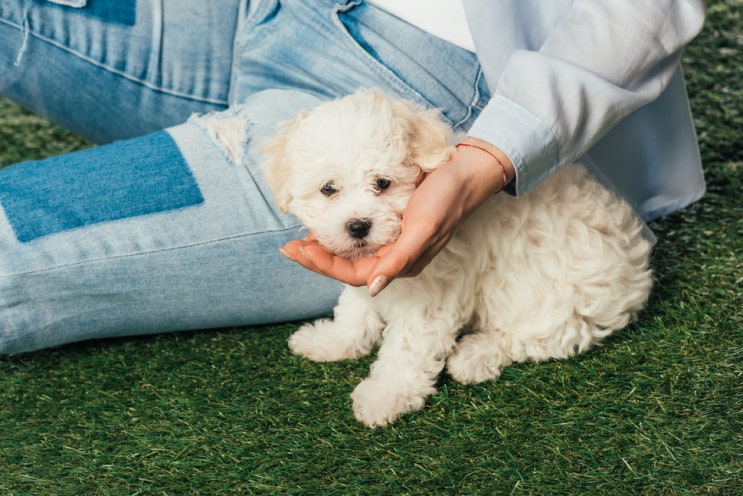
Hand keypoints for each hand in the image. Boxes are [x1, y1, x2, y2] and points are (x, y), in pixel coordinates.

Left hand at [280, 137, 514, 294]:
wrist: (464, 173)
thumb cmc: (446, 200)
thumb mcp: (423, 229)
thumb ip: (399, 259)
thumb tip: (374, 287)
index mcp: (400, 264)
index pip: (353, 275)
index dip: (324, 266)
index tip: (299, 251)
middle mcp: (392, 257)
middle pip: (346, 267)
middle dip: (316, 260)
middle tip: (287, 248)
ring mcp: (390, 242)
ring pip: (349, 254)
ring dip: (324, 248)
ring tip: (299, 241)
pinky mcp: (388, 225)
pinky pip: (357, 237)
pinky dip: (337, 233)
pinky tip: (324, 226)